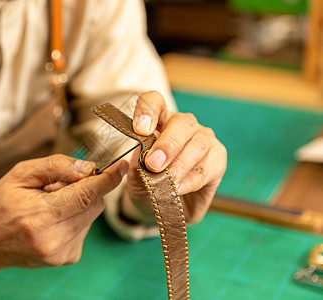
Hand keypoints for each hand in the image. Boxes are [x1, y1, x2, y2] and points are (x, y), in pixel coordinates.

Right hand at [0, 154, 127, 269]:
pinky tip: (53, 219)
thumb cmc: (1, 203)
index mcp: (39, 218)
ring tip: (50, 205)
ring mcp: (61, 254)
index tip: (122, 166)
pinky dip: (76, 218)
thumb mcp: (21, 174)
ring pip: (91, 216)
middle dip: (86, 189)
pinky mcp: (67, 259)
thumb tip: (89, 169)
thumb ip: (56, 167)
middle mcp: (53, 241)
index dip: (108, 179)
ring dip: (79, 204)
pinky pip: (85, 228)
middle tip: (59, 186)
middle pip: (93, 205)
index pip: (85, 196)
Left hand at [124, 91, 226, 224]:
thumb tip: (144, 155)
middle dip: (167, 144)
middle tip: (153, 164)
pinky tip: (178, 189)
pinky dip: (190, 181)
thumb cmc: (147, 185)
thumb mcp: (135, 177)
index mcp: (160, 121)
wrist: (164, 209)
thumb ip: (138, 164)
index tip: (140, 130)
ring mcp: (204, 140)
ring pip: (198, 145)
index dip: (148, 110)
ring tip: (167, 182)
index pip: (155, 102)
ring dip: (180, 165)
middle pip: (182, 123)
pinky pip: (206, 168)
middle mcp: (184, 126)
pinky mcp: (218, 160)